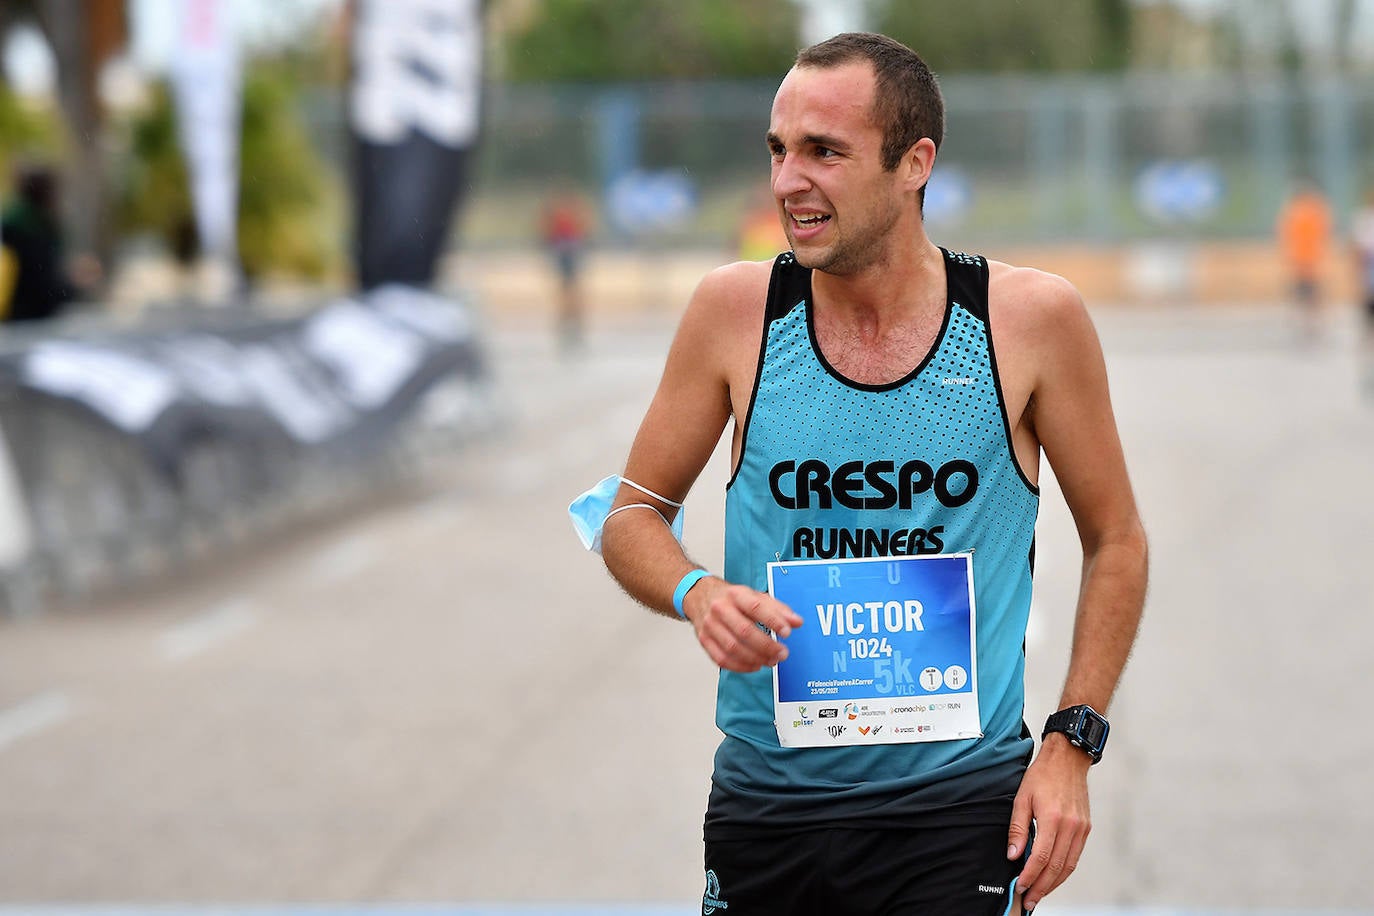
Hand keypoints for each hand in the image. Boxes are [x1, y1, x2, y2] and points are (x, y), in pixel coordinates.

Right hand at [684, 579, 802, 671]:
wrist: (700, 595)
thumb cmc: (731, 598)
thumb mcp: (755, 596)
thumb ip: (778, 609)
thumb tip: (796, 622)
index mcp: (736, 594)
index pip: (756, 607)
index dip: (773, 621)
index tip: (787, 632)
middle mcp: (720, 608)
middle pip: (744, 631)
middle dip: (767, 646)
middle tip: (782, 653)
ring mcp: (710, 625)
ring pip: (733, 648)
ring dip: (755, 658)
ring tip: (771, 660)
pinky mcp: (704, 640)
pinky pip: (722, 659)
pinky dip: (740, 666)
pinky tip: (754, 665)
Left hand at [1007, 735, 1092, 910]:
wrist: (1067, 759)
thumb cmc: (1042, 776)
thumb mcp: (1021, 798)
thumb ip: (1017, 829)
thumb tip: (1013, 855)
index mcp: (1053, 818)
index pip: (1040, 857)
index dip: (1029, 875)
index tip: (1019, 887)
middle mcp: (1071, 826)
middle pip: (1056, 867)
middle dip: (1041, 887)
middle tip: (1029, 900)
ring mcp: (1081, 829)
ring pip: (1068, 866)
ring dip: (1053, 883)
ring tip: (1039, 893)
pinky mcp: (1086, 828)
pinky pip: (1075, 856)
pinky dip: (1064, 871)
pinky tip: (1053, 877)